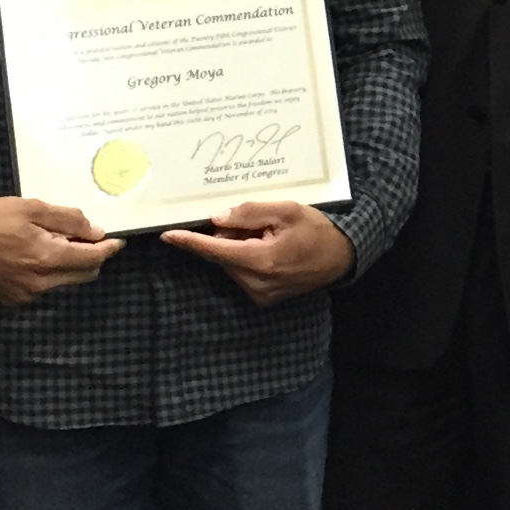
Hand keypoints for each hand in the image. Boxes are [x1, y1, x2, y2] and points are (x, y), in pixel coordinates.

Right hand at [0, 196, 121, 307]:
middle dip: (92, 257)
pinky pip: (45, 287)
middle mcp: (40, 283)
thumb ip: (68, 220)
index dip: (109, 248)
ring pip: (65, 281)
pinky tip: (35, 255)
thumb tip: (96, 231)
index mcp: (46, 258)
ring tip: (56, 242)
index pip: (92, 259)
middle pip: (84, 274)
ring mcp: (26, 295)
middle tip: (85, 237)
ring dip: (70, 264)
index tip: (118, 240)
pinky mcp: (14, 299)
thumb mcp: (31, 208)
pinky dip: (50, 273)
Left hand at [163, 201, 353, 306]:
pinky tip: (270, 249)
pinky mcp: (263, 298)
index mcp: (261, 260)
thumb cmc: (316, 230)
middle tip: (256, 222)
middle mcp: (256, 282)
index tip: (168, 235)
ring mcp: (259, 294)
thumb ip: (250, 213)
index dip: (190, 242)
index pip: (215, 249)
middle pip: (223, 254)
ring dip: (239, 247)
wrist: (341, 258)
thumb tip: (217, 219)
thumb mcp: (286, 211)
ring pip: (231, 263)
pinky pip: (242, 273)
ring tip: (268, 236)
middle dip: (228, 235)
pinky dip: (247, 258)